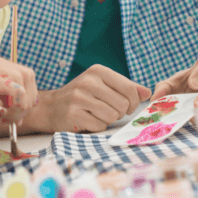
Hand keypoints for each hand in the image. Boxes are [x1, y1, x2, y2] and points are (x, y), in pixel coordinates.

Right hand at [0, 46, 36, 122]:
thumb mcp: (2, 90)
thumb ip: (13, 104)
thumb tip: (20, 122)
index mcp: (28, 74)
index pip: (32, 99)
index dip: (22, 111)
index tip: (11, 118)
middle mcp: (28, 74)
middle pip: (30, 104)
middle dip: (18, 115)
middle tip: (5, 120)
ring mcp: (21, 78)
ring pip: (25, 106)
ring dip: (13, 115)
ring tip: (2, 117)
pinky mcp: (13, 84)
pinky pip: (19, 105)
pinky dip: (11, 112)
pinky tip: (1, 112)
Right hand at [23, 65, 150, 132]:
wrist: (50, 107)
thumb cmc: (80, 96)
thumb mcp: (102, 85)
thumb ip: (126, 88)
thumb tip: (148, 93)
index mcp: (98, 71)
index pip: (129, 88)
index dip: (133, 101)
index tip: (127, 106)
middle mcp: (88, 82)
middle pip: (122, 104)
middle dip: (120, 112)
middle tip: (109, 111)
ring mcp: (79, 98)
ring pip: (112, 116)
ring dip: (108, 119)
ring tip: (96, 114)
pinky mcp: (74, 114)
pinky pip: (99, 125)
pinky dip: (97, 126)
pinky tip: (87, 120)